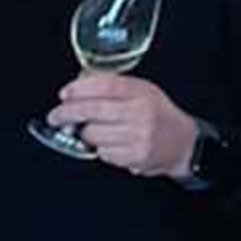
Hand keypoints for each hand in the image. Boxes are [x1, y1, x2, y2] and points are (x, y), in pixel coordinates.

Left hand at [52, 71, 197, 177]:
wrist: (184, 143)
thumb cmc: (159, 114)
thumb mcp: (141, 90)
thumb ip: (112, 85)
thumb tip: (78, 84)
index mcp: (140, 91)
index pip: (103, 86)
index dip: (79, 89)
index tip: (64, 94)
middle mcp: (139, 113)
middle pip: (92, 110)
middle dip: (67, 113)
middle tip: (56, 116)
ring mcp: (137, 136)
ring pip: (93, 134)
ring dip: (87, 133)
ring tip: (95, 131)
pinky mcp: (134, 157)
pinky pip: (103, 153)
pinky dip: (102, 149)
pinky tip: (112, 144)